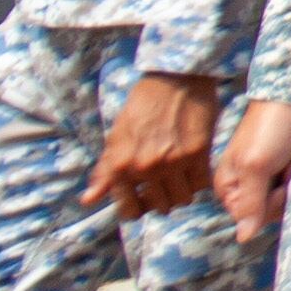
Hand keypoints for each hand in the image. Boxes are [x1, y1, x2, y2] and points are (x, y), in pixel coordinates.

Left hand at [88, 72, 225, 218]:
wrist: (174, 79)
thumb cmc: (142, 105)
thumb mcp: (116, 137)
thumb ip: (104, 171)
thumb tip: (89, 201)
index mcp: (121, 165)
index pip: (130, 211)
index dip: (137, 208)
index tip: (143, 198)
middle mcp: (146, 167)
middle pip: (160, 207)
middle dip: (162, 200)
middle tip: (164, 185)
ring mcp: (174, 162)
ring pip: (182, 199)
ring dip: (182, 192)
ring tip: (180, 177)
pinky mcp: (199, 154)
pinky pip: (201, 184)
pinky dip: (198, 181)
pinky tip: (194, 168)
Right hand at [214, 97, 290, 243]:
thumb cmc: (269, 129)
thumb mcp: (255, 167)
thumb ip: (250, 203)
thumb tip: (242, 239)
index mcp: (229, 187)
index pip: (252, 219)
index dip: (269, 205)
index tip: (276, 182)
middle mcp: (245, 185)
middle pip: (270, 211)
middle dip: (284, 190)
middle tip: (286, 165)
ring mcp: (266, 176)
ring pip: (286, 198)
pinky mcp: (284, 167)